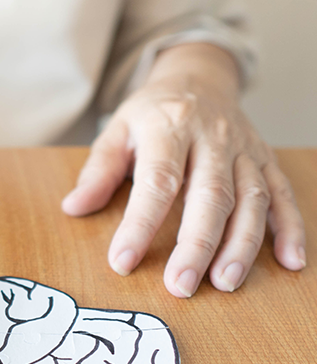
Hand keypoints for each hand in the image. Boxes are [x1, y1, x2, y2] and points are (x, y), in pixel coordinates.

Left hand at [62, 44, 304, 296]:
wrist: (199, 77)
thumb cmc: (152, 113)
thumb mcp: (117, 130)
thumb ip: (98, 171)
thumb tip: (73, 208)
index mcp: (169, 127)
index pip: (157, 181)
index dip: (140, 224)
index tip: (122, 261)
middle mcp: (213, 137)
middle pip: (209, 195)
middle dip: (196, 245)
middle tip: (180, 286)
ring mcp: (244, 150)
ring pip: (251, 199)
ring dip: (242, 244)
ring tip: (225, 283)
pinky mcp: (266, 160)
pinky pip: (283, 195)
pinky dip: (290, 228)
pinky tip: (290, 261)